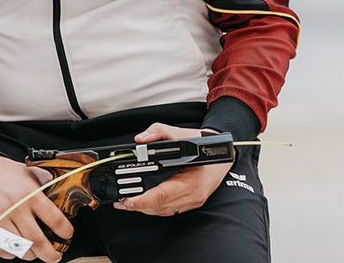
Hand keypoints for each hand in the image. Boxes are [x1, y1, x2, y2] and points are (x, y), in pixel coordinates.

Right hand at [0, 155, 73, 261]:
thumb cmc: (4, 172)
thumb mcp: (30, 172)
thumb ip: (45, 184)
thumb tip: (62, 196)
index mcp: (30, 193)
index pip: (54, 219)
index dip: (65, 231)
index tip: (67, 235)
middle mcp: (16, 207)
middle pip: (38, 241)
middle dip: (51, 254)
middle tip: (55, 256)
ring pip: (20, 249)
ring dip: (31, 255)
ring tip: (35, 252)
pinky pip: (1, 250)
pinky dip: (11, 253)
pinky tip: (16, 247)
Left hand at [112, 123, 232, 216]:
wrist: (222, 153)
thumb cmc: (204, 144)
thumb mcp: (181, 133)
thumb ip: (159, 132)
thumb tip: (140, 139)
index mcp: (192, 180)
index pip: (163, 195)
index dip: (143, 200)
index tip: (127, 200)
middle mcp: (194, 195)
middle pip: (161, 207)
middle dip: (139, 206)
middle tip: (121, 202)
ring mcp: (193, 201)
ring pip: (165, 211)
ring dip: (145, 209)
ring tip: (128, 203)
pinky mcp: (191, 202)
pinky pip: (170, 210)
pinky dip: (155, 208)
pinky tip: (144, 204)